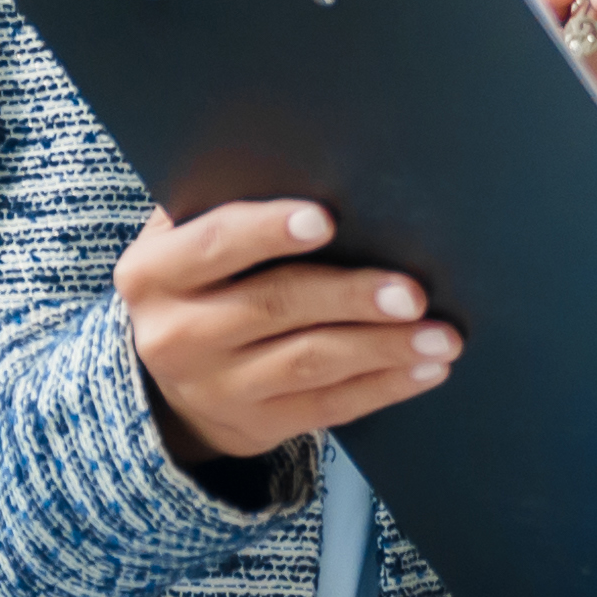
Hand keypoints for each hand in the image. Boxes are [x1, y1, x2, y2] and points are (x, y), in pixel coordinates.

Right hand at [122, 198, 454, 480]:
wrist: (162, 385)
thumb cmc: (197, 286)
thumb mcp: (185, 244)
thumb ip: (227, 209)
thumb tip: (319, 170)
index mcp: (154, 275)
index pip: (214, 244)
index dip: (269, 230)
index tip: (327, 220)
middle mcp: (175, 335)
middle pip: (274, 306)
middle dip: (351, 297)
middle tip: (413, 293)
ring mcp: (214, 388)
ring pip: (309, 363)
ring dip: (383, 348)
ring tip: (441, 337)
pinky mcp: (255, 426)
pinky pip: (328, 407)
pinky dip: (383, 386)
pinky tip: (425, 369)